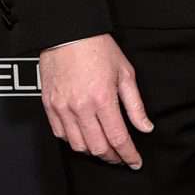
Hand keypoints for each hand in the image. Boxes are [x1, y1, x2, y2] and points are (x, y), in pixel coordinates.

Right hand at [39, 34, 152, 167]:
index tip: (135, 162)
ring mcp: (62, 108)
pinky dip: (74, 141)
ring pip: (78, 146)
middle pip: (98, 148)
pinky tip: (84, 136)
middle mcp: (80, 107)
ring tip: (104, 148)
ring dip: (93, 151)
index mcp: (103, 99)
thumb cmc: (97, 47)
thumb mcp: (125, 73)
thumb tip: (145, 127)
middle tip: (121, 156)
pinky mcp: (49, 106)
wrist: (67, 32)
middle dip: (113, 157)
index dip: (129, 155)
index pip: (119, 139)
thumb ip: (135, 105)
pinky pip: (60, 134)